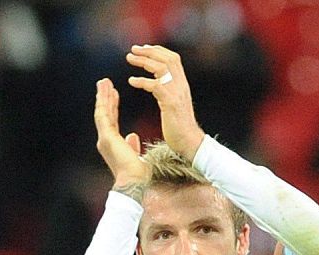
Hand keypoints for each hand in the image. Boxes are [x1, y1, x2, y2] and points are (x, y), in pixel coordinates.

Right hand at [93, 78, 146, 189]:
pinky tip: (105, 90)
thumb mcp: (135, 156)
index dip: (112, 106)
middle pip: (105, 114)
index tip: (114, 94)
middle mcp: (105, 141)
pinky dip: (104, 102)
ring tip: (103, 82)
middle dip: (105, 98)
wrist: (133, 182)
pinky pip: (104, 115)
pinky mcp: (107, 137)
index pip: (112, 121)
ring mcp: (104, 138)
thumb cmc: (136, 174)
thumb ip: (132, 146)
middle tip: (105, 83)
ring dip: (103, 96)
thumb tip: (132, 136)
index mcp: (112, 144)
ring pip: (102, 112)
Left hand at [125, 44, 203, 162]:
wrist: (189, 143)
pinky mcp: (170, 102)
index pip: (172, 58)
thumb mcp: (175, 105)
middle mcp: (181, 84)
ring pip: (160, 67)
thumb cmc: (180, 129)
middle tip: (133, 49)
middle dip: (149, 51)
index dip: (158, 51)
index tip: (144, 48)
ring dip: (143, 61)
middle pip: (167, 58)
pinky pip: (154, 85)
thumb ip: (169, 93)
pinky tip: (131, 81)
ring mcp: (176, 92)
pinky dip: (142, 81)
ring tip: (129, 59)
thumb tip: (161, 87)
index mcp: (182, 83)